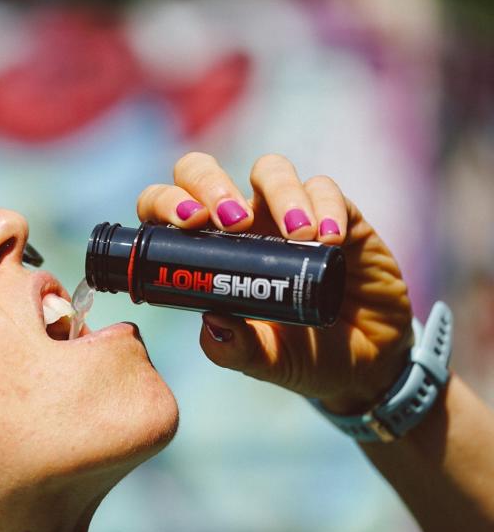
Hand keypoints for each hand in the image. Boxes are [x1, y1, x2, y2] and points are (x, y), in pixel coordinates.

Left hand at [137, 152, 413, 412]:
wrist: (367, 362)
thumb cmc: (302, 355)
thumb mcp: (265, 361)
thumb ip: (234, 350)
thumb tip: (212, 322)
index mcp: (207, 253)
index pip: (170, 210)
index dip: (166, 203)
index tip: (188, 224)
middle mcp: (242, 225)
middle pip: (205, 173)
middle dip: (210, 184)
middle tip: (233, 223)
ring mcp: (286, 214)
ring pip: (269, 169)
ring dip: (277, 192)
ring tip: (296, 235)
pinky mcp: (336, 213)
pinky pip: (324, 188)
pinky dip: (325, 206)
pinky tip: (329, 238)